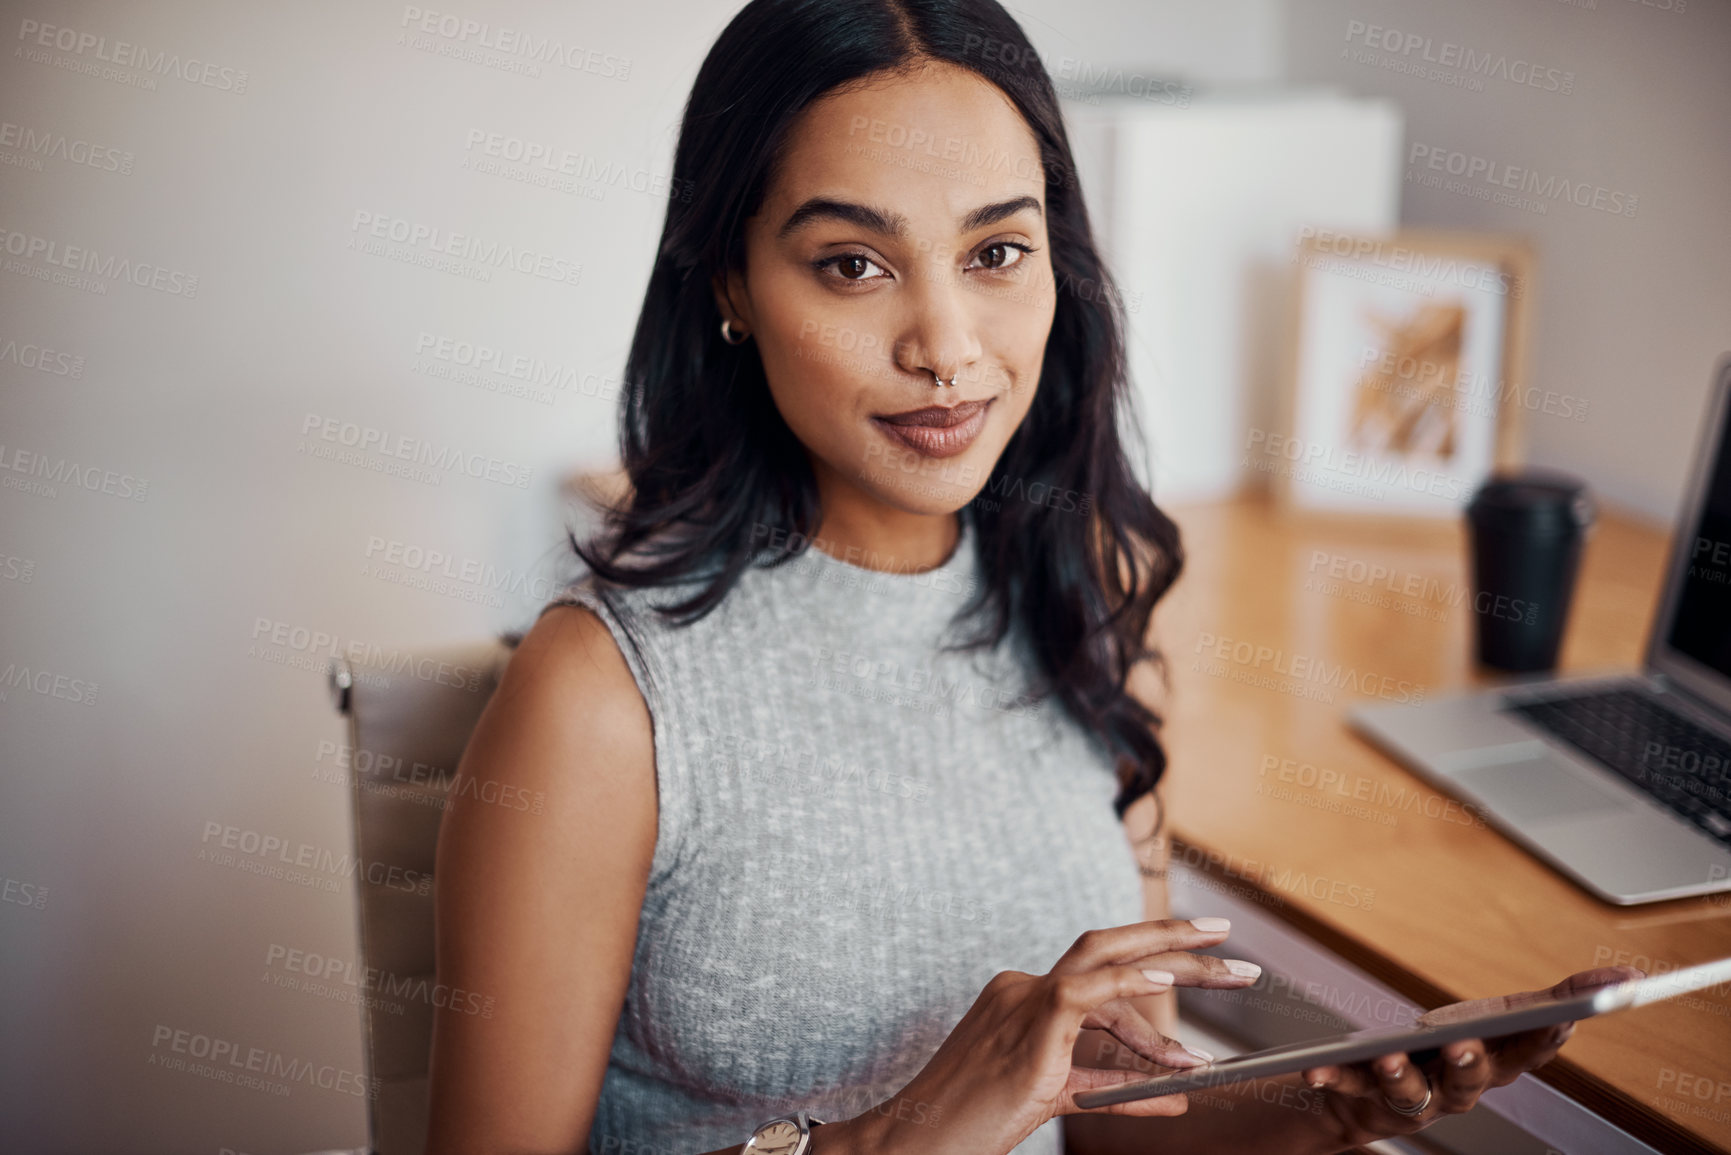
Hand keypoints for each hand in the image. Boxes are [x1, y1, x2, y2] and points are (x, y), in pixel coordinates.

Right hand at [852, 918, 1261, 1154]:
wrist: (915, 1141)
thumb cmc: (973, 1123)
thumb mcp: (1057, 1099)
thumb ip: (1114, 1091)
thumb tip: (1177, 1096)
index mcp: (1023, 999)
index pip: (1099, 971)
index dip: (1150, 959)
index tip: (1198, 954)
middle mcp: (1022, 988)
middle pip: (1106, 944)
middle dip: (1170, 933)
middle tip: (1227, 933)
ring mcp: (1023, 1002)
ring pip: (1109, 965)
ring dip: (1178, 968)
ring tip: (1231, 978)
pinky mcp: (1030, 1026)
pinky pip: (1091, 993)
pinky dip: (1132, 984)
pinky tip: (1169, 984)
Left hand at [1300, 965, 1644, 1145]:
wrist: (1374, 1096)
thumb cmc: (1442, 1052)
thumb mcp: (1497, 1022)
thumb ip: (1552, 1003)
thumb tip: (1621, 977)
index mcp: (1491, 1063)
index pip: (1526, 1053)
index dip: (1544, 1038)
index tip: (1564, 1015)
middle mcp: (1454, 1086)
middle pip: (1469, 1081)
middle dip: (1470, 1064)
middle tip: (1465, 1045)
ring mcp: (1410, 1095)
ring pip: (1409, 1092)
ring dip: (1402, 1076)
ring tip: (1391, 1058)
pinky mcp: (1364, 1095)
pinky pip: (1346, 1087)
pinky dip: (1332, 1077)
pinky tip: (1313, 1070)